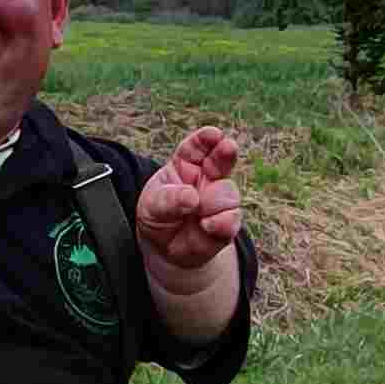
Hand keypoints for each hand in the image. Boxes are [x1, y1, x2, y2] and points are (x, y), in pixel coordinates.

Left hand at [136, 123, 244, 266]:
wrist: (165, 249)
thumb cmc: (158, 217)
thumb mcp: (152, 206)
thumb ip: (168, 200)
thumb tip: (192, 197)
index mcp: (187, 163)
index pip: (198, 146)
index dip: (206, 138)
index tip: (213, 134)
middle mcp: (208, 177)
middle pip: (223, 158)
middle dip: (226, 152)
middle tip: (228, 147)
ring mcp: (220, 200)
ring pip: (229, 193)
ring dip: (213, 203)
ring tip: (197, 214)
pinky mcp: (228, 223)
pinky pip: (232, 219)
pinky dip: (221, 223)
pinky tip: (206, 225)